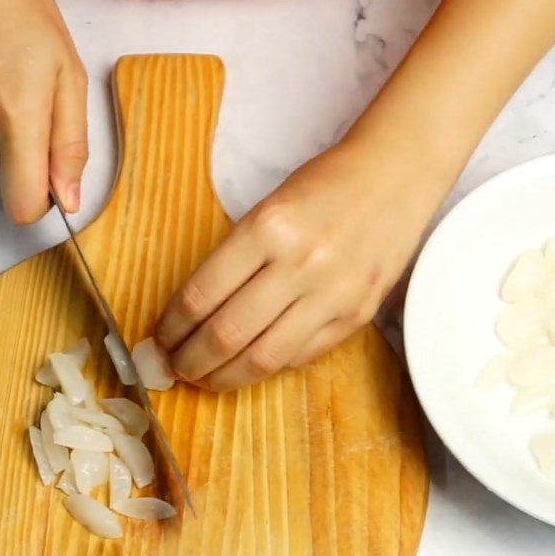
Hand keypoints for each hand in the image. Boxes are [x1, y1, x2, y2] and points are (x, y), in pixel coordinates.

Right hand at [0, 0, 87, 222]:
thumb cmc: (21, 9)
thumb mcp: (68, 75)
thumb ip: (71, 144)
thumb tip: (69, 200)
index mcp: (17, 120)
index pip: (23, 205)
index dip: (42, 204)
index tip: (55, 183)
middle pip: (11, 176)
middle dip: (30, 154)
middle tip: (36, 101)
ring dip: (5, 129)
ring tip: (6, 76)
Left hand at [155, 140, 448, 390]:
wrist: (394, 176)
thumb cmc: (322, 187)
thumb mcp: (264, 209)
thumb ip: (231, 262)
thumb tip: (189, 316)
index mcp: (267, 228)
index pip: (201, 295)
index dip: (172, 327)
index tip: (160, 339)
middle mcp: (301, 264)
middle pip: (226, 334)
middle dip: (189, 361)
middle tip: (173, 368)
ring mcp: (333, 294)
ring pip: (262, 358)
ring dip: (223, 377)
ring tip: (204, 379)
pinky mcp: (356, 316)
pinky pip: (299, 357)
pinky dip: (265, 368)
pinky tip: (247, 365)